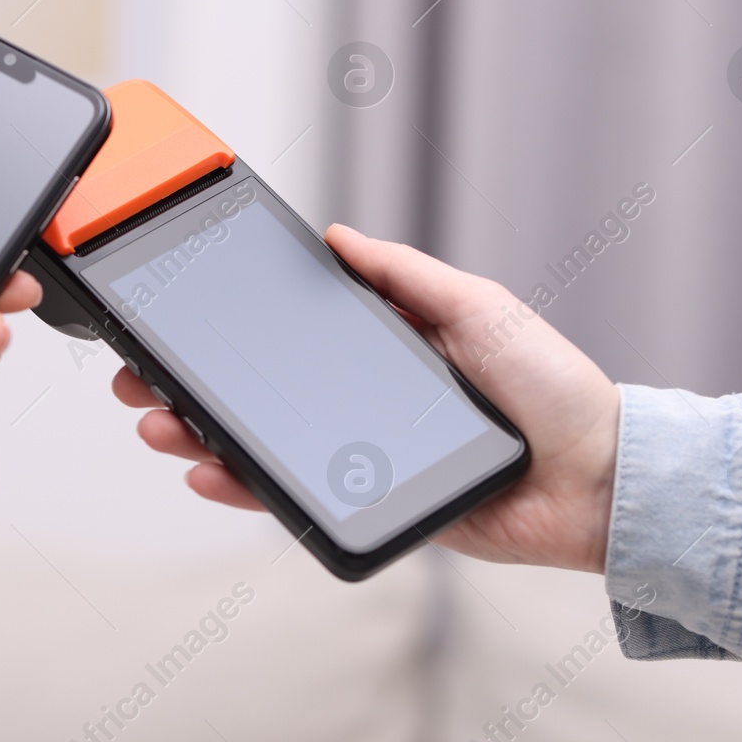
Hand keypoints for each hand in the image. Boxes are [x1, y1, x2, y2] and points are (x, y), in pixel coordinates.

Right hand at [112, 223, 620, 573]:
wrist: (599, 479)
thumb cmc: (553, 387)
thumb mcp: (478, 307)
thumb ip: (405, 276)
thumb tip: (338, 237)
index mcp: (389, 347)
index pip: (294, 337)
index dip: (235, 332)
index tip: (184, 320)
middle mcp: (366, 400)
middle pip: (262, 391)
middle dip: (194, 385)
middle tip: (142, 377)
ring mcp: (364, 454)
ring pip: (266, 445)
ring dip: (203, 434)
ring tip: (158, 420)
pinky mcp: (373, 503)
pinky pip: (299, 497)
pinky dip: (248, 488)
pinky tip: (207, 471)